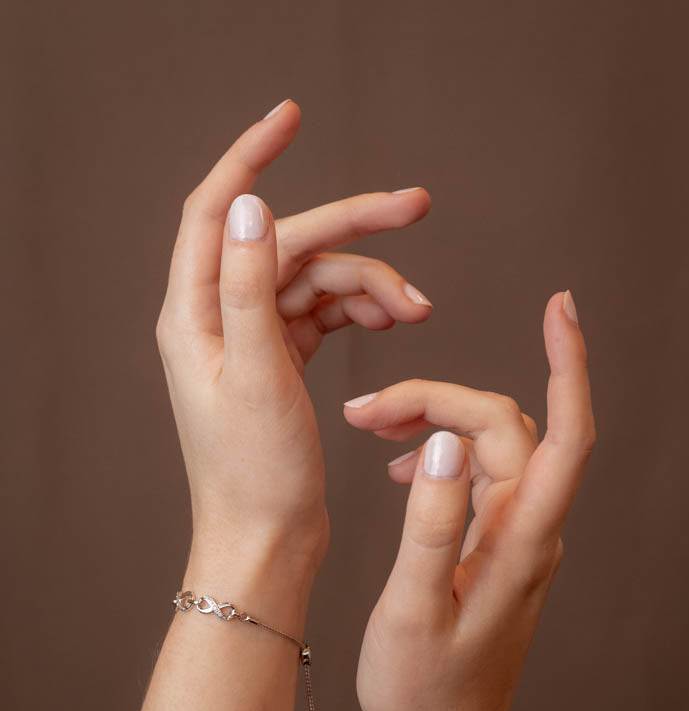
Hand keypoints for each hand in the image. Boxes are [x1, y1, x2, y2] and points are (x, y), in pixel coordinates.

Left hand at [156, 99, 431, 593]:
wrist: (268, 540)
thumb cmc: (255, 475)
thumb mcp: (254, 376)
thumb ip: (247, 288)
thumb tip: (248, 204)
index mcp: (195, 315)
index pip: (216, 212)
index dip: (251, 156)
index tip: (292, 117)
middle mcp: (218, 319)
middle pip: (286, 242)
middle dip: (352, 225)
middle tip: (417, 205)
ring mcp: (252, 339)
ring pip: (315, 279)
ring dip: (369, 282)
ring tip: (419, 309)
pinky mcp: (282, 361)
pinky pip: (325, 312)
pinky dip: (362, 308)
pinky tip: (397, 318)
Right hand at [344, 291, 594, 710]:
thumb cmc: (421, 693)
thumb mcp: (414, 609)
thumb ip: (432, 524)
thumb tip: (443, 444)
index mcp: (520, 542)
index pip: (563, 435)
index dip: (567, 366)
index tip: (558, 309)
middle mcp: (530, 533)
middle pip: (504, 427)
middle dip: (439, 399)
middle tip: (367, 409)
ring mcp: (516, 540)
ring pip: (488, 447)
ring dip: (435, 422)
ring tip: (371, 428)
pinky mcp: (496, 549)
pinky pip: (477, 477)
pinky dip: (439, 455)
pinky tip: (400, 467)